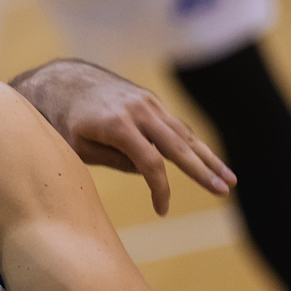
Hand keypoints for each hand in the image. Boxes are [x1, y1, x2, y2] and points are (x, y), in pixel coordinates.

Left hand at [10, 60, 234, 215]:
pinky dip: (191, 143)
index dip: (160, 189)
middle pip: (178, 146)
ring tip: (229, 180)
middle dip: (203, 171)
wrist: (62, 80)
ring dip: (207, 157)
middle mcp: (138, 110)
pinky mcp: (149, 100)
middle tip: (224, 191)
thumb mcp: (76, 147)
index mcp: (116, 124)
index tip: (161, 210)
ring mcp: (146, 102)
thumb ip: (113, 161)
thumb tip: (148, 173)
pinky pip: (174, 125)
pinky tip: (206, 160)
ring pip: (183, 133)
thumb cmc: (62, 120)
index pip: (150, 163)